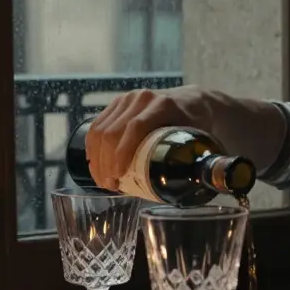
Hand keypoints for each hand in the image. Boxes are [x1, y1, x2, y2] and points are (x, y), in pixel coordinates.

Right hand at [86, 87, 219, 189]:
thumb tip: (185, 189)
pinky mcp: (116, 104)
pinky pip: (96, 126)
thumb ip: (193, 158)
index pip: (135, 128)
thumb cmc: (195, 124)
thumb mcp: (197, 137)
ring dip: (97, 159)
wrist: (191, 101)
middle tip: (111, 186)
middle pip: (113, 132)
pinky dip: (92, 148)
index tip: (119, 177)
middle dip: (106, 163)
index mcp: (162, 105)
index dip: (123, 153)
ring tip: (103, 181)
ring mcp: (126, 99)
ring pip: (100, 129)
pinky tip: (94, 164)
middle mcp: (141, 99)